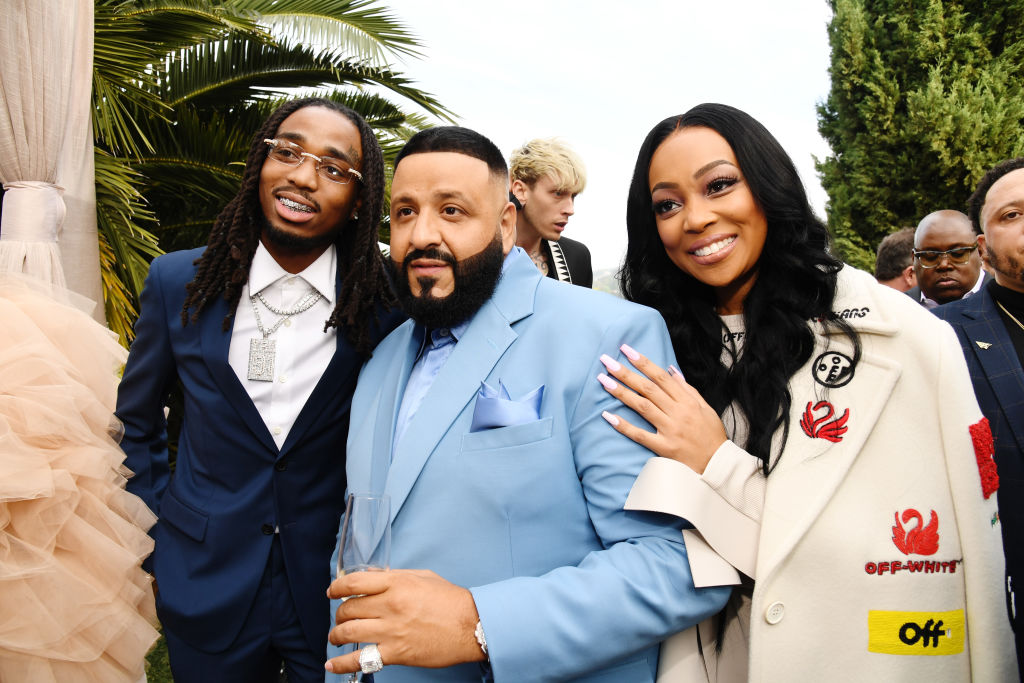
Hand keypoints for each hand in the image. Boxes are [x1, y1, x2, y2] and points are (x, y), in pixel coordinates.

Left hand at [325, 569, 485, 673]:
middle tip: (341, 618)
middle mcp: (390, 605)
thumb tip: (372, 577)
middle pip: (349, 609)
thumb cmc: (450, 600)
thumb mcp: (423, 577)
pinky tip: (332, 665)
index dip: (337, 588)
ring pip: (349, 632)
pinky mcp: (396, 653)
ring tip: (336, 637)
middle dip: (339, 614)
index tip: (332, 592)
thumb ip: (395, 576)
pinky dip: (342, 664)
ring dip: (336, 636)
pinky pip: (361, 659)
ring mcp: (392, 630)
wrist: (471, 625)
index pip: (354, 582)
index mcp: (396, 583)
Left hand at [597, 344, 726, 473]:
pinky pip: (640, 435)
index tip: (627, 350)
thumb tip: (670, 370)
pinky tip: (608, 416)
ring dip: (621, 393)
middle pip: (648, 389)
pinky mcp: (663, 448)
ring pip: (642, 407)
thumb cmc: (711, 434)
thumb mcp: (705, 407)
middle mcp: (677, 413)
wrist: (718, 464)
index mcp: (687, 401)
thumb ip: (687, 389)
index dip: (643, 362)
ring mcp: (669, 430)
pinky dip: (624, 426)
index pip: (661, 377)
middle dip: (626, 373)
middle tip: (607, 361)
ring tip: (604, 380)